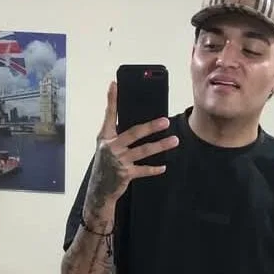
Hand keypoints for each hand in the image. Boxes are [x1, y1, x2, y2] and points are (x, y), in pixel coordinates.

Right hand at [84, 81, 178, 217]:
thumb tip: (135, 119)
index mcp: (105, 137)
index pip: (109, 115)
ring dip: (160, 146)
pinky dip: (154, 169)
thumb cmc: (106, 163)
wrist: (99, 189)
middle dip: (151, 127)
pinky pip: (143, 170)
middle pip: (134, 133)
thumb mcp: (106, 145)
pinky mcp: (125, 174)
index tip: (114, 84)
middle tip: (165, 121)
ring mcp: (118, 161)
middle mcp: (111, 147)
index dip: (112, 99)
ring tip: (174, 140)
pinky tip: (163, 166)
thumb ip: (116, 131)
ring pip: (143, 151)